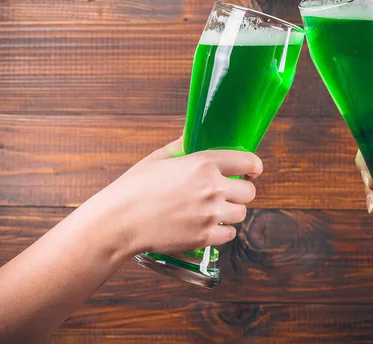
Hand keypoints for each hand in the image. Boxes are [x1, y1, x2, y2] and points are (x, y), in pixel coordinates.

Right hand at [91, 137, 262, 254]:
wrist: (118, 222)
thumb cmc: (134, 188)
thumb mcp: (158, 158)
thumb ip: (182, 147)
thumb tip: (193, 137)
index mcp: (203, 163)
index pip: (248, 161)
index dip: (254, 167)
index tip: (252, 171)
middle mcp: (211, 188)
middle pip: (249, 192)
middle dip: (241, 192)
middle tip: (228, 194)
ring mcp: (209, 214)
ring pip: (241, 214)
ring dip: (231, 212)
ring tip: (215, 211)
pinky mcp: (204, 237)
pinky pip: (229, 234)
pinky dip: (222, 232)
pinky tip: (208, 226)